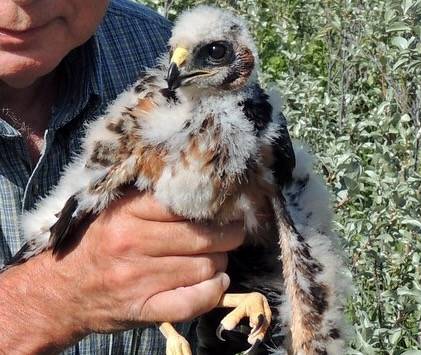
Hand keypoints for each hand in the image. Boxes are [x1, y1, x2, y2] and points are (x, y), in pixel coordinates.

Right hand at [0, 189, 243, 352]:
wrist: (60, 292)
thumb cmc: (94, 245)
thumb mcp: (112, 211)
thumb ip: (149, 199)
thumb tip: (198, 185)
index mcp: (125, 214)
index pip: (184, 203)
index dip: (213, 204)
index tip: (225, 206)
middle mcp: (132, 244)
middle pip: (203, 237)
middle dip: (228, 235)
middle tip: (233, 231)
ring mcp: (139, 280)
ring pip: (205, 267)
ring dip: (220, 262)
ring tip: (217, 256)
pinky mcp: (144, 309)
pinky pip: (194, 301)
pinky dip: (213, 291)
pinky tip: (216, 282)